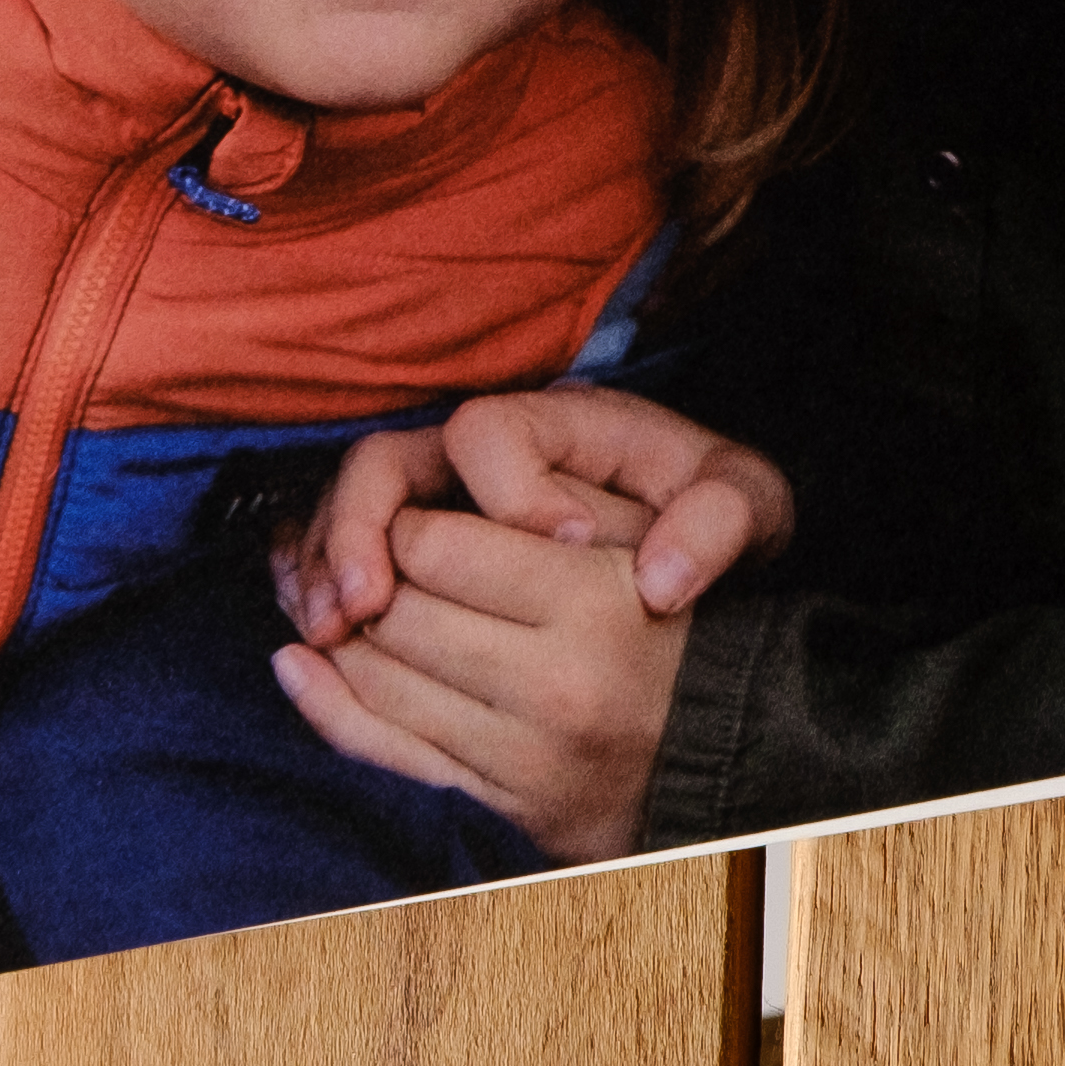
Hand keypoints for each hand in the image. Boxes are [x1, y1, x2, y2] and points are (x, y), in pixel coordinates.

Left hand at [270, 508, 691, 859]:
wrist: (727, 742)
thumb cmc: (675, 617)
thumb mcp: (641, 531)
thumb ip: (546, 497)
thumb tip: (425, 514)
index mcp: (592, 600)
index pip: (433, 544)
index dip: (405, 520)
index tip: (414, 517)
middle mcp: (557, 682)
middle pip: (395, 611)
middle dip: (365, 576)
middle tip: (369, 559)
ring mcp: (526, 754)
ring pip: (379, 677)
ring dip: (342, 635)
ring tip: (338, 602)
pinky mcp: (502, 803)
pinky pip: (386, 750)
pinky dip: (326, 702)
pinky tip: (298, 665)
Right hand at [283, 390, 791, 634]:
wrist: (695, 534)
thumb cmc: (712, 512)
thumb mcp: (747, 504)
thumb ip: (720, 523)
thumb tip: (661, 581)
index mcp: (560, 422)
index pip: (492, 433)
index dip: (509, 492)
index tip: (557, 551)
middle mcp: (483, 449)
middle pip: (384, 465)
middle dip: (361, 535)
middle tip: (363, 612)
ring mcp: (439, 491)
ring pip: (346, 508)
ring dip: (324, 566)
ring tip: (328, 633)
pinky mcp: (414, 540)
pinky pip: (336, 548)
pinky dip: (316, 586)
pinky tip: (317, 643)